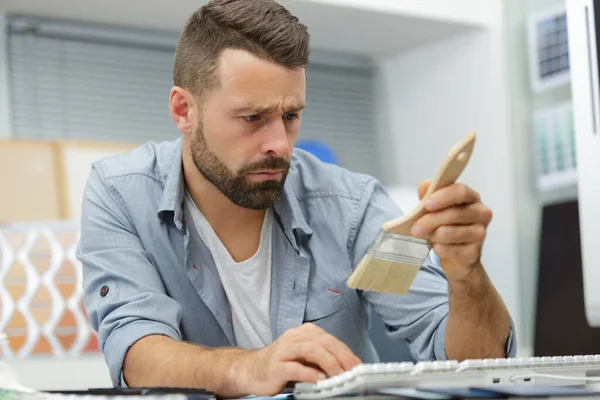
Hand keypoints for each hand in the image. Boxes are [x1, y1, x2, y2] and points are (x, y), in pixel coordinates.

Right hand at [239, 323, 361, 395]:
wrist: (252, 369)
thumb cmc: (282, 364)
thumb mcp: (304, 357)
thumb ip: (322, 358)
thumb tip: (346, 368)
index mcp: (305, 333)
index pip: (331, 340)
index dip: (347, 353)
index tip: (359, 366)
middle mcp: (295, 337)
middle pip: (324, 342)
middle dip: (342, 357)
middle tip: (354, 371)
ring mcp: (284, 350)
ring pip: (312, 350)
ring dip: (329, 362)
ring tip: (340, 375)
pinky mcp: (276, 366)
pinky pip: (295, 367)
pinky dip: (309, 373)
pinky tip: (319, 380)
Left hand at [410, 180, 492, 280]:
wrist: (454, 256)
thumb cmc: (445, 226)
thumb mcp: (434, 208)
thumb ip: (429, 195)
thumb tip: (425, 186)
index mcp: (471, 198)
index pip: (461, 192)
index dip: (443, 197)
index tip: (427, 204)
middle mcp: (480, 213)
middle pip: (454, 214)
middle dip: (430, 221)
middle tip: (415, 228)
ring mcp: (480, 234)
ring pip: (450, 233)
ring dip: (433, 235)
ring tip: (427, 236)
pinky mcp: (474, 252)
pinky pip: (451, 250)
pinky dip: (439, 249)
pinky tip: (437, 247)